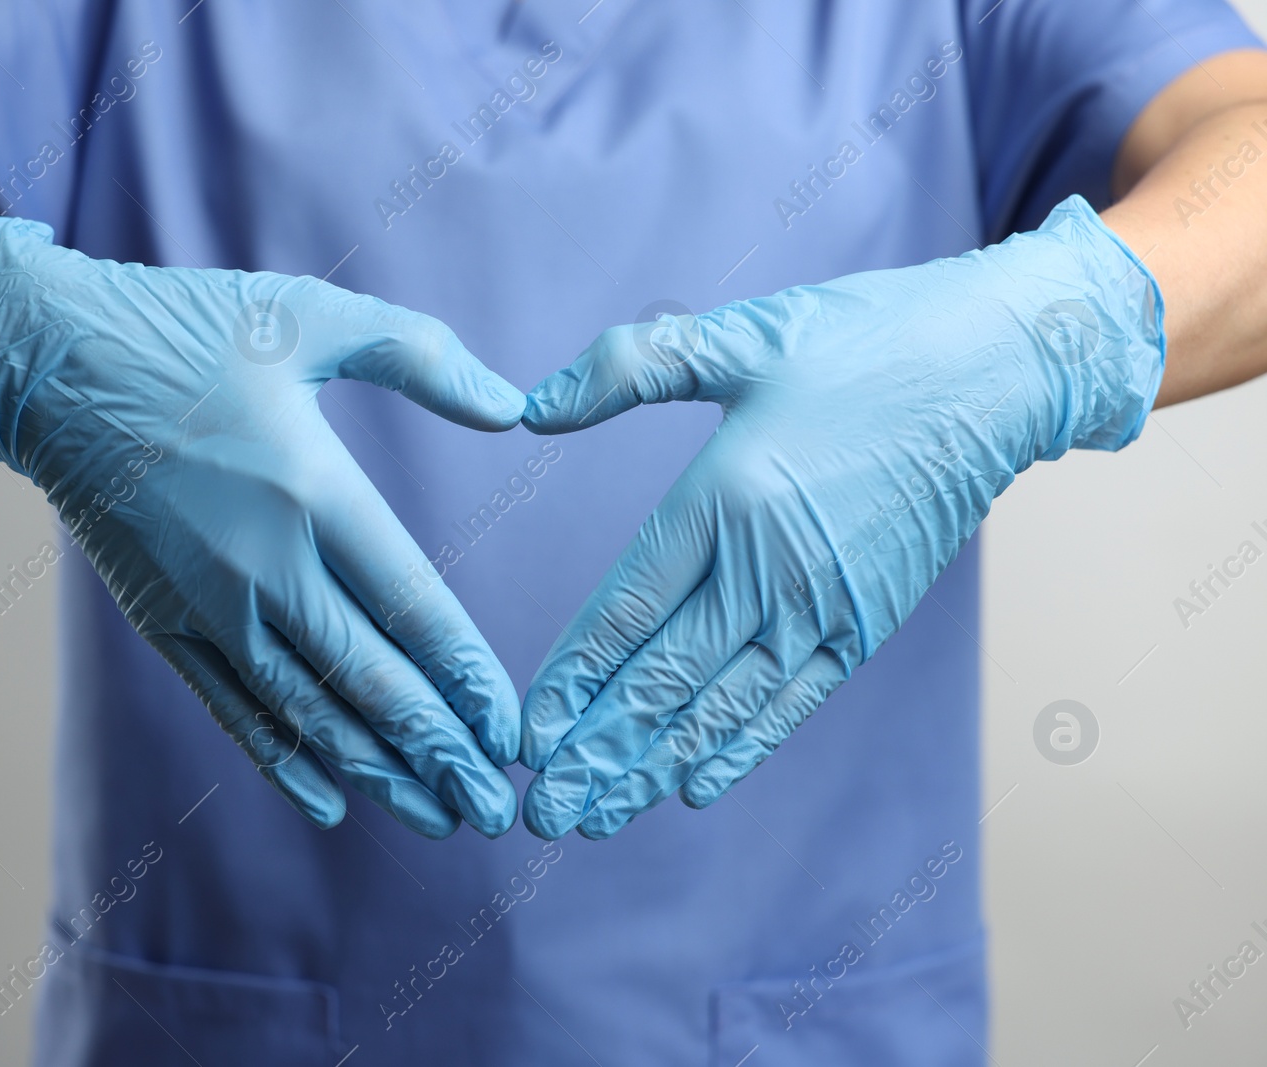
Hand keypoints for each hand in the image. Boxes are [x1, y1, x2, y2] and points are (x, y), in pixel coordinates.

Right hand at [0, 217, 526, 837]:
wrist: (46, 362)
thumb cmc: (188, 330)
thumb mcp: (311, 315)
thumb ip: (422, 357)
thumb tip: (517, 407)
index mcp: (313, 489)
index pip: (412, 606)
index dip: (467, 677)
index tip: (509, 730)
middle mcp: (264, 563)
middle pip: (370, 679)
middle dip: (440, 750)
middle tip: (494, 807)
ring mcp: (207, 602)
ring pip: (308, 711)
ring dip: (377, 770)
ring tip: (438, 818)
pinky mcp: (162, 621)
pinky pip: (232, 708)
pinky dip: (283, 760)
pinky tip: (330, 802)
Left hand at [518, 195, 1163, 839]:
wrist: (1000, 371)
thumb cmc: (868, 343)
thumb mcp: (743, 335)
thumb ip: (631, 366)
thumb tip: (532, 406)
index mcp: (727, 500)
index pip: (628, 611)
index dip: (574, 679)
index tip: (528, 733)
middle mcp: (770, 571)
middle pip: (665, 681)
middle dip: (597, 752)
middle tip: (544, 812)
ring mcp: (823, 607)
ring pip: (721, 708)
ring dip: (653, 767)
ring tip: (597, 816)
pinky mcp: (864, 623)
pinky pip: (790, 703)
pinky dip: (738, 748)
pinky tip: (693, 786)